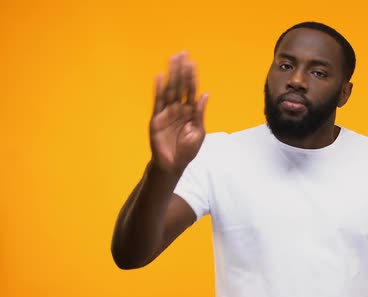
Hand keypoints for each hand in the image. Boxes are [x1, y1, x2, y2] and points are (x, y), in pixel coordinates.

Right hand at [149, 51, 208, 174]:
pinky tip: (159, 77)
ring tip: (172, 60)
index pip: (191, 90)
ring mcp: (167, 112)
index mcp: (190, 112)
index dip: (192, 77)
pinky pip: (158, 102)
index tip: (192, 63)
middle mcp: (178, 109)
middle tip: (182, 54)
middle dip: (181, 71)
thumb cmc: (187, 150)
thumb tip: (205, 94)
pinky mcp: (157, 118)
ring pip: (170, 90)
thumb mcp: (198, 132)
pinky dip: (158, 89)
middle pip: (180, 86)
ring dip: (171, 75)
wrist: (173, 164)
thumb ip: (199, 113)